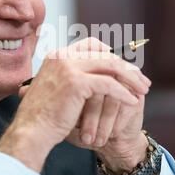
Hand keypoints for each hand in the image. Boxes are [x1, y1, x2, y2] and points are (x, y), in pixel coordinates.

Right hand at [0, 38, 150, 172]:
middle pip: (105, 54)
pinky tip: (132, 101)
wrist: (32, 130)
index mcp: (57, 55)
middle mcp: (62, 56)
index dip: (112, 54)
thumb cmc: (45, 115)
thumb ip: (73, 76)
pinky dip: (123, 93)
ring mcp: (68, 66)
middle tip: (142, 81)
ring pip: (110, 66)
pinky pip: (108, 84)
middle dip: (127, 68)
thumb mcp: (58, 88)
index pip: (92, 44)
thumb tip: (98, 75)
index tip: (126, 68)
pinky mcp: (76, 81)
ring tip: (143, 90)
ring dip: (131, 78)